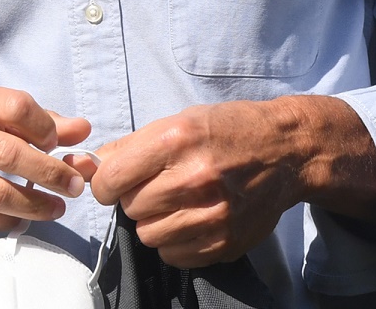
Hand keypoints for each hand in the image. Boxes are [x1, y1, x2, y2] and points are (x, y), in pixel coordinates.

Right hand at [0, 82, 92, 232]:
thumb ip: (32, 120)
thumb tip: (82, 129)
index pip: (18, 107)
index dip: (46, 127)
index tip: (58, 143)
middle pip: (11, 154)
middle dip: (51, 173)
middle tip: (73, 185)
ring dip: (35, 205)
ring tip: (56, 209)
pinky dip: (7, 223)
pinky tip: (23, 220)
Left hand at [86, 97, 375, 267]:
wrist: (286, 151)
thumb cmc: (228, 130)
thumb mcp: (179, 121)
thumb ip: (131, 146)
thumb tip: (89, 167)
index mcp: (176, 140)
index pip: (111, 180)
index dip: (106, 183)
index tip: (115, 182)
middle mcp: (193, 178)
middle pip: (130, 208)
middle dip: (136, 198)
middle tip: (157, 186)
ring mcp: (212, 215)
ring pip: (149, 235)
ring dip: (155, 221)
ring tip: (177, 202)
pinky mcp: (224, 241)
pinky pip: (174, 254)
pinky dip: (176, 241)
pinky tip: (192, 218)